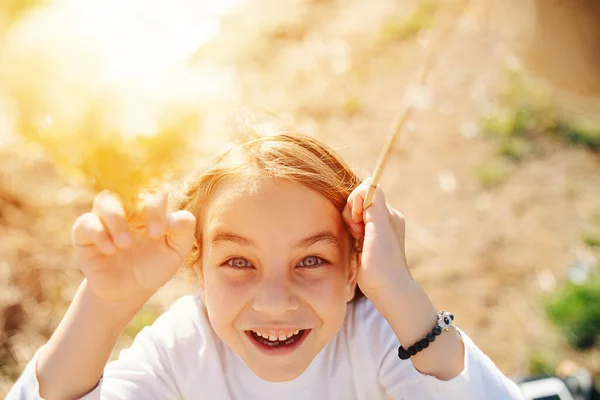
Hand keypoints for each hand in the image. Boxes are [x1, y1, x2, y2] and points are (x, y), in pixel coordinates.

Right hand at [71, 190, 195, 304]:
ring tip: (125, 244)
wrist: (129, 292)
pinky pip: (85, 222)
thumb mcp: (176, 252)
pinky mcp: (85, 234)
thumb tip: (174, 217)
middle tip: (153, 235)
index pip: (154, 191)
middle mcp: (127, 208)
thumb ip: (184, 231)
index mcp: (150, 208)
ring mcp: (105, 219)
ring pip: (105, 199)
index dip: (157, 207)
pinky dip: (98, 233)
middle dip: (143, 208)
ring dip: (117, 220)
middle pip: (129, 188)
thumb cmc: (155, 266)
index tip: (159, 233)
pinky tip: (109, 250)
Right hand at [342, 178, 410, 298]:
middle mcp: (385, 219)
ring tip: (356, 240)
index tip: (357, 219)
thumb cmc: (383, 263)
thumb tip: (369, 183)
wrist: (389, 291)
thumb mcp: (379, 230)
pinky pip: (356, 226)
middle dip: (351, 213)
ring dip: (350, 224)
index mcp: (389, 214)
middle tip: (357, 233)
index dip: (356, 200)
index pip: (368, 189)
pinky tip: (356, 246)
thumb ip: (374, 205)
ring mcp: (378, 230)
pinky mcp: (370, 241)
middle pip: (359, 201)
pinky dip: (352, 232)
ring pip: (356, 214)